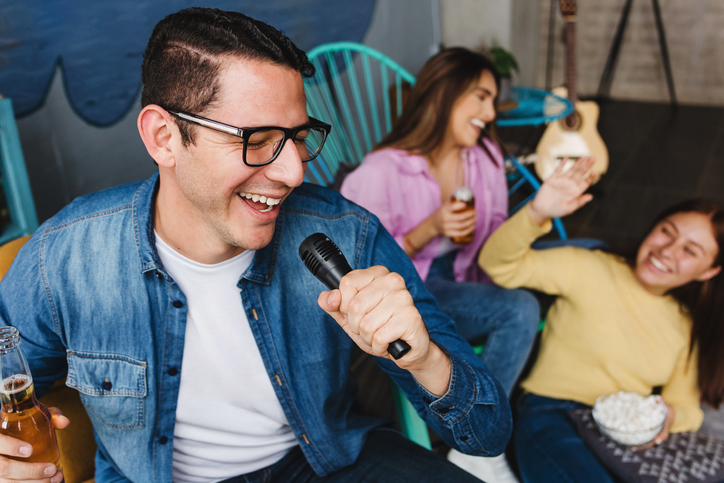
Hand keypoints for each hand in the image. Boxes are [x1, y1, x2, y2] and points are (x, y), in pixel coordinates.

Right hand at [0, 408, 67, 481]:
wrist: (9, 436)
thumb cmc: (21, 426)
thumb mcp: (33, 417)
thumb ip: (49, 416)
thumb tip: (64, 422)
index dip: (11, 447)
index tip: (30, 450)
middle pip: (3, 468)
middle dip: (30, 471)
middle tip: (51, 469)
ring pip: (6, 482)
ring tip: (54, 478)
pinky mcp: (0, 479)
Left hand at [318, 266, 450, 394]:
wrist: (408, 349)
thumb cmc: (381, 329)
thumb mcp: (350, 317)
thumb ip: (334, 305)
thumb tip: (327, 297)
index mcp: (378, 274)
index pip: (347, 283)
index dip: (345, 304)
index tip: (357, 312)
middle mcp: (393, 281)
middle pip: (354, 306)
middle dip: (357, 326)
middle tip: (371, 327)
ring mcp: (403, 298)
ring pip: (366, 324)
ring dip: (369, 337)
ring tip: (381, 334)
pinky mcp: (411, 318)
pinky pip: (379, 337)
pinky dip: (380, 346)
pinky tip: (389, 342)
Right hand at [432, 200, 475, 239]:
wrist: (433, 224)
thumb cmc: (442, 213)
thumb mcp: (445, 206)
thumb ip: (454, 204)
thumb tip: (467, 200)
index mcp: (444, 210)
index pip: (452, 207)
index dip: (460, 206)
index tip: (467, 205)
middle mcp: (444, 219)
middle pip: (460, 217)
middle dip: (470, 215)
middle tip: (476, 212)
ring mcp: (446, 227)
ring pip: (462, 225)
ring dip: (471, 222)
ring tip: (476, 218)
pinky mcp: (448, 234)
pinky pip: (460, 233)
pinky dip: (468, 230)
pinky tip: (473, 226)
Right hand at [528, 157, 595, 224]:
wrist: (541, 210)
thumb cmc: (556, 211)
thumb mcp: (569, 208)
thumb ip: (579, 202)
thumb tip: (591, 196)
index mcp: (575, 192)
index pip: (585, 183)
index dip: (590, 177)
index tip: (595, 172)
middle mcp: (570, 185)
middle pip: (580, 174)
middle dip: (587, 166)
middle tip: (593, 158)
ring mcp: (561, 182)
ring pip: (571, 170)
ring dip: (577, 163)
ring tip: (584, 157)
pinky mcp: (552, 180)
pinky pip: (558, 170)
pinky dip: (562, 164)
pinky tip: (566, 159)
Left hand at [632, 398, 673, 450]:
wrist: (671, 415)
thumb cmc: (668, 410)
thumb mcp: (667, 406)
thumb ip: (663, 401)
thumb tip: (657, 397)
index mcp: (665, 428)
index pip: (663, 434)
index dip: (660, 437)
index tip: (656, 440)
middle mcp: (660, 434)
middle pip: (653, 442)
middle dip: (645, 445)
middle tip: (634, 447)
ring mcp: (656, 436)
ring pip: (649, 443)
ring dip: (641, 446)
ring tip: (631, 448)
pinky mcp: (652, 435)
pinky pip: (646, 440)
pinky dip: (640, 442)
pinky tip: (632, 444)